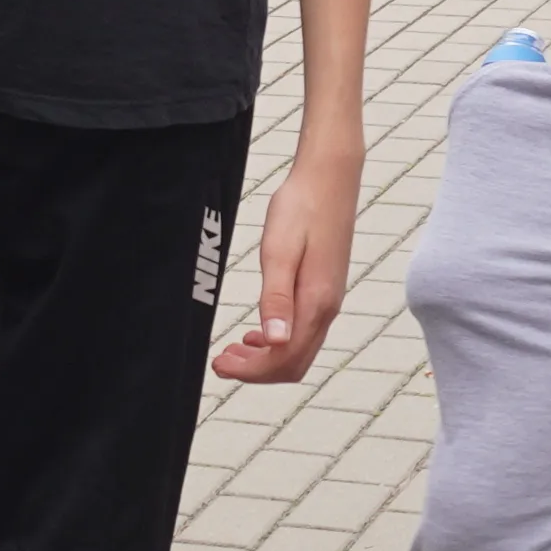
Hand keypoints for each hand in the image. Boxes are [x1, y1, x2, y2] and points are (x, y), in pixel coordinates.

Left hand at [211, 136, 362, 383]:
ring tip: (233, 351)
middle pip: (294, 363)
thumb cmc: (303, 208)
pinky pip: (303, 331)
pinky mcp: (324, 289)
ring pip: (299, 350)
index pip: (284, 359)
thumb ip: (276, 298)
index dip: (251, 371)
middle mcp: (327, 308)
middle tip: (222, 362)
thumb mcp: (279, 252)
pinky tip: (257, 332)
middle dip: (257, 371)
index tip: (221, 366)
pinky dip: (277, 342)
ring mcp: (328, 300)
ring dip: (266, 358)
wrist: (328, 179)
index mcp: (316, 303)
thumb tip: (274, 341)